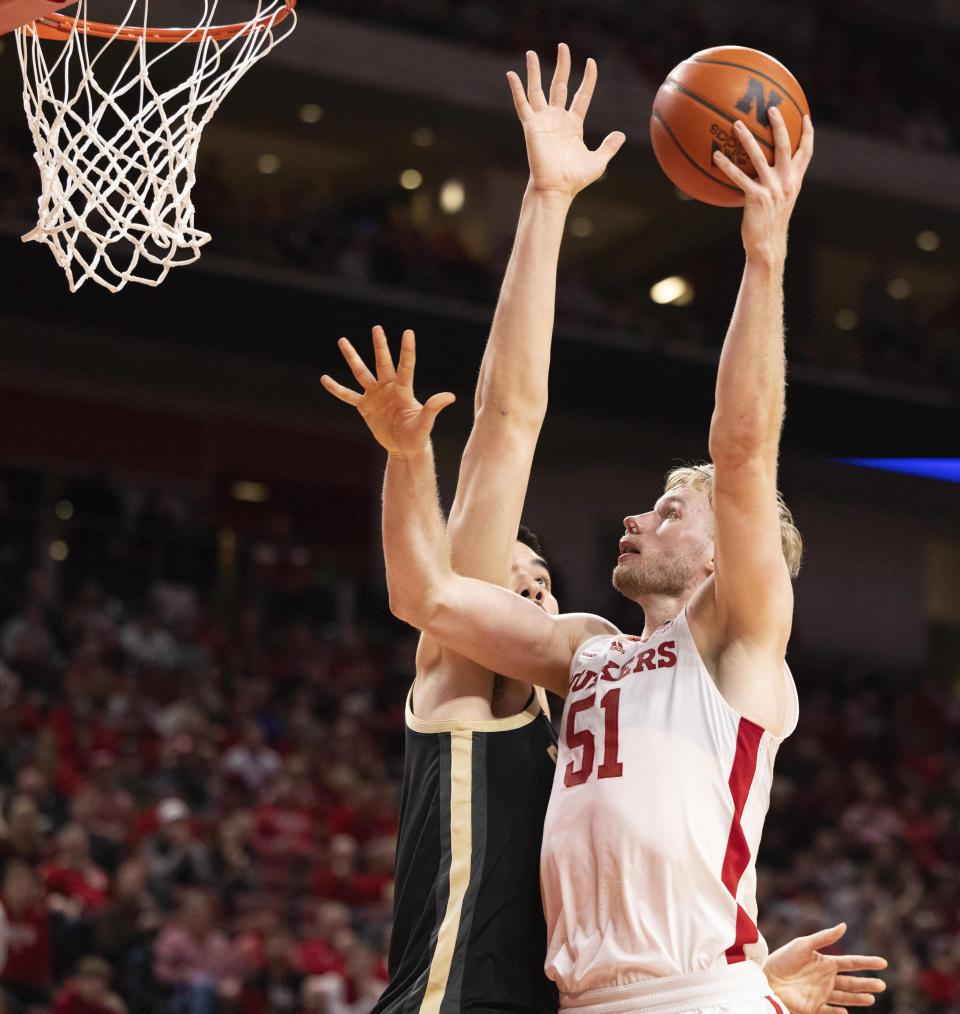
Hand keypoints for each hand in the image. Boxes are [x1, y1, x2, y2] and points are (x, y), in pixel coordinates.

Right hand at [321, 326, 454, 457]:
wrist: (405, 448)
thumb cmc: (418, 435)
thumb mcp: (425, 423)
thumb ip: (434, 408)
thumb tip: (450, 396)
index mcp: (404, 389)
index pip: (406, 365)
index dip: (407, 350)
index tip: (408, 332)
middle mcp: (389, 387)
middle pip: (382, 362)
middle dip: (380, 346)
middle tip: (377, 327)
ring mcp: (375, 395)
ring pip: (361, 373)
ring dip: (352, 357)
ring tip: (342, 340)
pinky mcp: (365, 406)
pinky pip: (348, 395)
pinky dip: (336, 389)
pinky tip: (324, 379)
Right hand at [507, 43, 624, 199]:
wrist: (556, 188)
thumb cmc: (575, 179)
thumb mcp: (598, 161)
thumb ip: (609, 146)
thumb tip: (621, 135)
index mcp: (573, 125)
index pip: (581, 95)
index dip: (588, 79)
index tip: (591, 62)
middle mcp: (557, 119)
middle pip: (559, 85)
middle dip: (562, 65)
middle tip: (563, 46)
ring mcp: (543, 121)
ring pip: (537, 89)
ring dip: (534, 71)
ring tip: (531, 52)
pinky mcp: (531, 126)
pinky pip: (522, 104)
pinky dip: (516, 89)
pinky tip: (511, 74)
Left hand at [713, 106, 813, 258]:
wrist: (767, 245)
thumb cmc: (769, 224)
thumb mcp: (779, 201)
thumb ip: (776, 184)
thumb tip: (762, 171)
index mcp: (795, 181)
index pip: (806, 153)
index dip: (807, 133)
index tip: (805, 115)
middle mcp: (787, 182)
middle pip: (785, 146)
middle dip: (779, 125)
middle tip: (771, 107)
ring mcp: (772, 189)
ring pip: (760, 157)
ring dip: (747, 139)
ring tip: (737, 124)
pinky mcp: (756, 198)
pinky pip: (739, 177)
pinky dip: (727, 166)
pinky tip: (715, 156)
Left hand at [764, 923, 886, 1013]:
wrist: (765, 978)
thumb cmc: (782, 959)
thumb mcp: (803, 945)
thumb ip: (824, 937)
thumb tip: (844, 926)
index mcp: (824, 962)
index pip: (850, 963)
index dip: (866, 962)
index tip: (884, 962)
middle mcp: (825, 979)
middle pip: (851, 982)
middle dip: (867, 984)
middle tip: (882, 985)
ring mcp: (820, 994)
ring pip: (845, 998)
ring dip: (857, 998)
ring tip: (871, 999)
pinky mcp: (813, 1008)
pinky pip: (829, 1012)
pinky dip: (838, 1013)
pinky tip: (846, 1013)